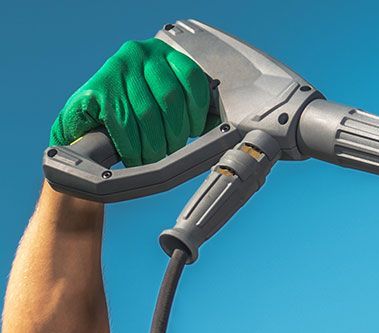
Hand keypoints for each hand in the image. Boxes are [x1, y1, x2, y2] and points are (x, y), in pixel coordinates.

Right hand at [50, 38, 213, 167]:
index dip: (198, 109)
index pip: (192, 77)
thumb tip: (217, 123)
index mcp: (163, 54)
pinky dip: (132, 146)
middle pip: (170, 99)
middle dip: (175, 133)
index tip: (196, 130)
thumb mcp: (165, 102)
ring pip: (147, 113)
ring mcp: (116, 68)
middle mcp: (140, 54)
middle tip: (172, 152)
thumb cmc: (132, 112)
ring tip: (154, 157)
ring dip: (154, 143)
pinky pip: (122, 123)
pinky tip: (135, 156)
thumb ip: (190, 106)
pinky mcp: (96, 88)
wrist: (84, 119)